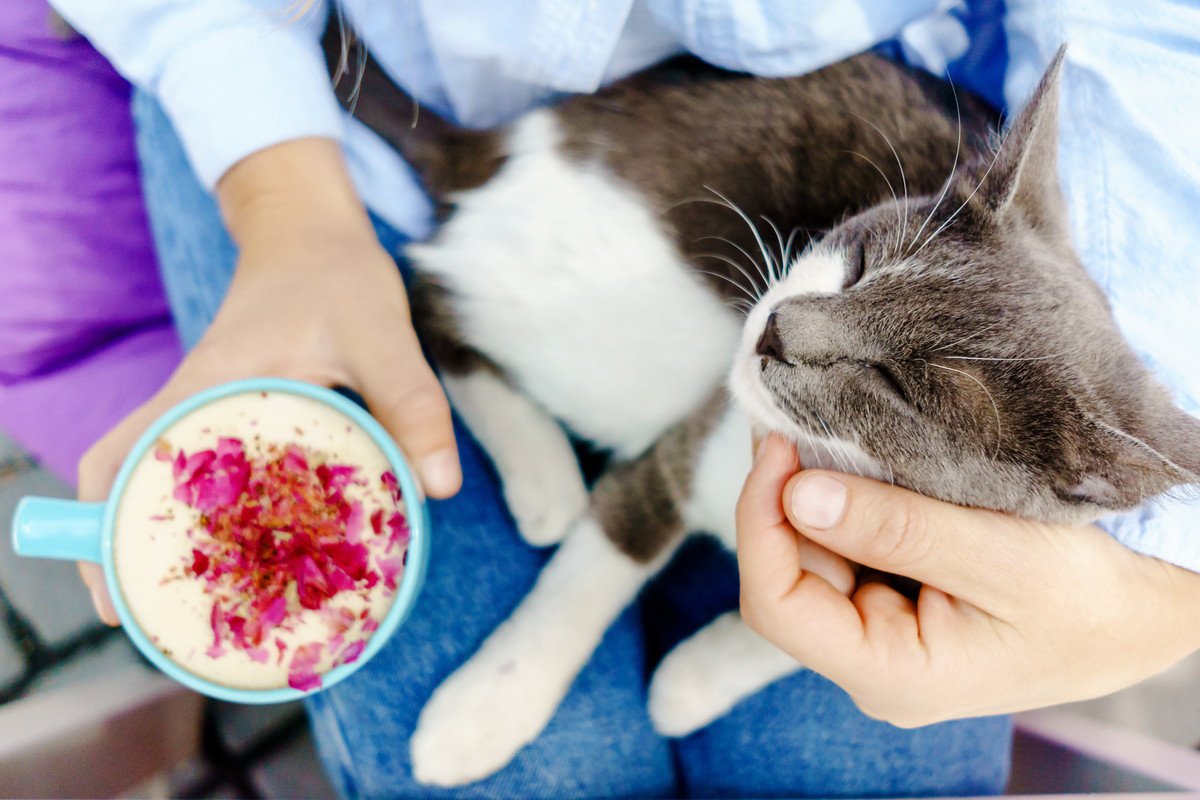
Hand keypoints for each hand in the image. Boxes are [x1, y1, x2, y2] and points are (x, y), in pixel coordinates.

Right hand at [77, 138, 459, 623]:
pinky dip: (225, 510)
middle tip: (173, 620)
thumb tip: (438, 487)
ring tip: (219, 599)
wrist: (313, 231)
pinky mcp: (236, 410)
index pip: (116, 459)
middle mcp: (194, 403)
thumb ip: (411, 400)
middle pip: (130, 486)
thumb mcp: (380, 333)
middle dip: (137, 555)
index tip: (115, 595)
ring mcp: (211, 408)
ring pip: (171, 482)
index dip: (99, 529)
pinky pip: (216, 470)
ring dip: (183, 537)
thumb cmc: (335, 273)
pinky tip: (268, 544)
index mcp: (204, 388)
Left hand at [737, 434, 1199, 726]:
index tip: (779, 445)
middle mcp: (870, 660)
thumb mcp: (1006, 558)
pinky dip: (843, 499)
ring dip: (812, 491)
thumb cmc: (1091, 598)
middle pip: (786, 572)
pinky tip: (855, 459)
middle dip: (784, 494)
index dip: (760, 521)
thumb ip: (901, 529)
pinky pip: (845, 544)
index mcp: (890, 673)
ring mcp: (878, 631)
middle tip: (798, 417)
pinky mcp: (891, 599)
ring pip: (811, 552)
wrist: (1140, 611)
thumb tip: (800, 495)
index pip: (776, 605)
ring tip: (824, 428)